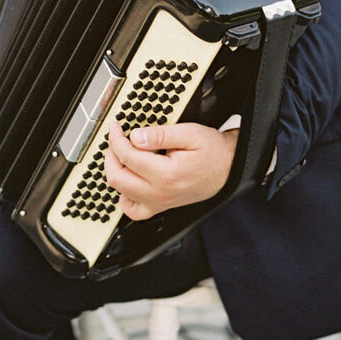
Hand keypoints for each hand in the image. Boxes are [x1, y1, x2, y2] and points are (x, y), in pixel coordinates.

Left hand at [104, 120, 238, 220]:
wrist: (230, 168)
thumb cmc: (214, 152)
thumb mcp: (190, 133)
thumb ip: (160, 135)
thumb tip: (135, 137)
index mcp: (166, 174)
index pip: (127, 157)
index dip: (116, 139)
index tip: (116, 128)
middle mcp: (161, 193)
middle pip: (118, 177)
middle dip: (110, 155)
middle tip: (115, 140)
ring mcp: (160, 203)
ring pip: (121, 193)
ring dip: (114, 173)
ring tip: (119, 157)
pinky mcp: (161, 206)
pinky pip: (134, 211)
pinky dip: (125, 197)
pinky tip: (128, 182)